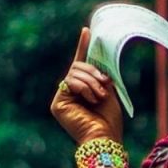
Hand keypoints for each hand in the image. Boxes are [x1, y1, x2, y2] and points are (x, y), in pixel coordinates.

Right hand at [49, 28, 121, 144]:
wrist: (105, 136)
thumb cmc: (109, 119)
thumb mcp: (107, 91)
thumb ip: (100, 75)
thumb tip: (96, 56)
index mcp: (82, 89)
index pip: (81, 64)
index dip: (83, 47)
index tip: (87, 31)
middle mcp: (70, 92)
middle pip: (77, 66)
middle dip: (93, 72)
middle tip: (104, 85)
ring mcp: (62, 97)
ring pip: (74, 72)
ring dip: (91, 82)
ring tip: (99, 97)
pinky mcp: (58, 102)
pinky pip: (70, 81)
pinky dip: (84, 88)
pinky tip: (90, 100)